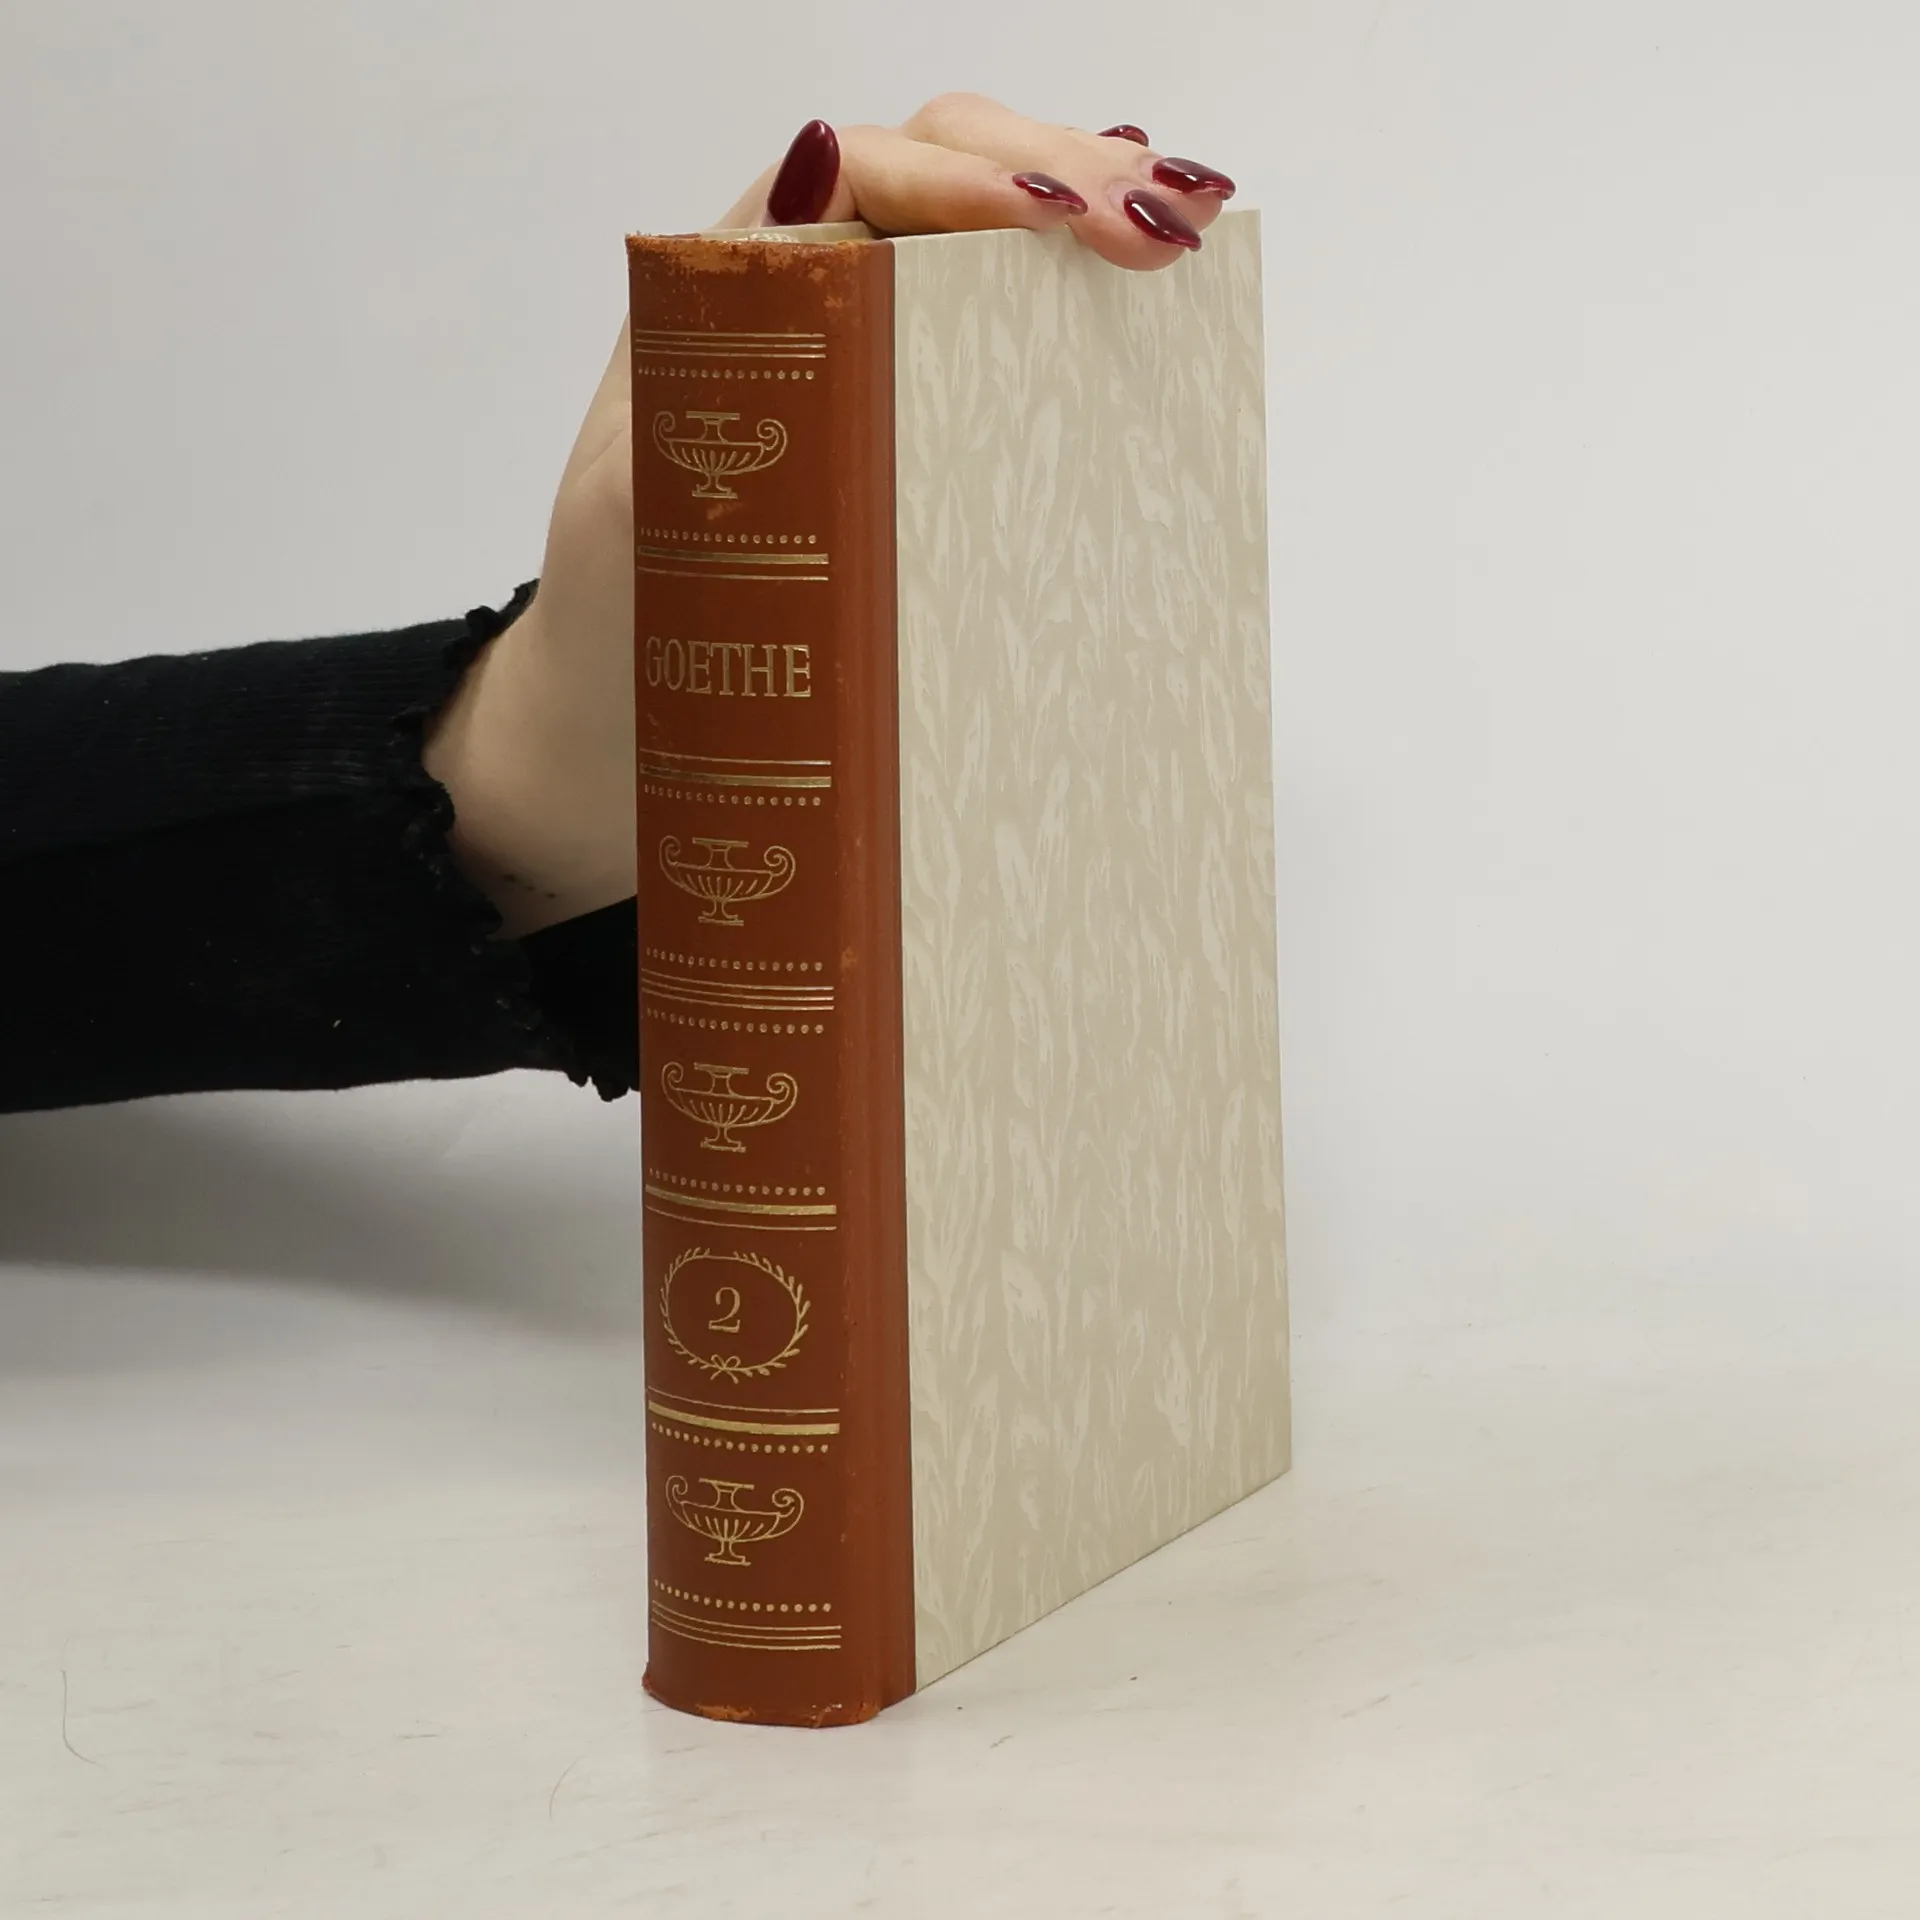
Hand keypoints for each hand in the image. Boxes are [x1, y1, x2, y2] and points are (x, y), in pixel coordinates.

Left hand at [426, 95, 1235, 936]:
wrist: (632, 739)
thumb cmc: (623, 636)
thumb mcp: (627, 528)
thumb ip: (683, 423)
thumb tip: (776, 380)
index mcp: (728, 302)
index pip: (855, 179)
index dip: (957, 177)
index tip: (1044, 219)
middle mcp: (805, 310)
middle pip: (943, 182)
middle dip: (1057, 178)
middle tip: (1161, 227)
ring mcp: (872, 372)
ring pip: (988, 252)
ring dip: (1090, 216)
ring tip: (1185, 228)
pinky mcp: (920, 444)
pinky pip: (1009, 351)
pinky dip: (1084, 310)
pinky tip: (1155, 301)